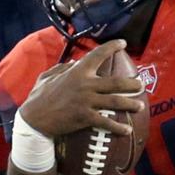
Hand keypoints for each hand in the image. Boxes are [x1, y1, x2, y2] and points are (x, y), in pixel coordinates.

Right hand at [19, 39, 144, 137]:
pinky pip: (106, 122)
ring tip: (140, 106)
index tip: (123, 43)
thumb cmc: (38, 97)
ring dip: (130, 104)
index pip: (98, 54)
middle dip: (131, 84)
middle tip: (141, 85)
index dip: (112, 47)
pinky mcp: (84, 117)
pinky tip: (127, 131)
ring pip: (115, 102)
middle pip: (115, 82)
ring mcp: (86, 101)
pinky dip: (118, 128)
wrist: (33, 120)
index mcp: (77, 71)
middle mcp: (85, 84)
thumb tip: (74, 61)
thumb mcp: (47, 77)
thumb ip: (62, 68)